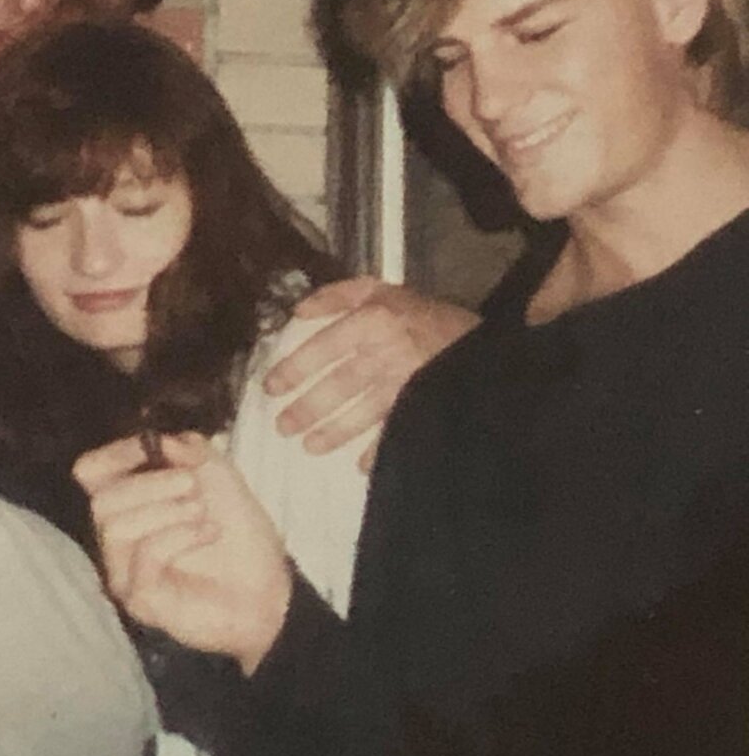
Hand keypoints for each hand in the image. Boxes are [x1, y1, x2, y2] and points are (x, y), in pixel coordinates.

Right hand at [74, 433, 292, 674]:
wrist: (269, 585)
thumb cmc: (238, 530)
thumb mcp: (218, 473)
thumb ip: (187, 448)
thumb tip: (159, 440)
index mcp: (130, 501)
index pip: (89, 472)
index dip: (117, 453)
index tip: (154, 447)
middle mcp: (118, 537)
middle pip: (100, 499)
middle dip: (150, 484)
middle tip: (192, 483)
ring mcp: (126, 571)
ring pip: (115, 527)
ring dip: (166, 510)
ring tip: (201, 511)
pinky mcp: (140, 599)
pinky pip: (144, 556)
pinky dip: (180, 536)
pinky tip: (208, 534)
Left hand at [264, 277, 479, 465]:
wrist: (484, 341)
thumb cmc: (422, 315)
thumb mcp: (383, 291)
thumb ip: (339, 295)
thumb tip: (298, 312)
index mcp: (374, 319)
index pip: (325, 346)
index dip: (295, 368)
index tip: (271, 388)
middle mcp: (387, 351)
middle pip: (340, 384)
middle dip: (308, 408)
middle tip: (283, 427)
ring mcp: (407, 382)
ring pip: (362, 411)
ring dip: (333, 431)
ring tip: (309, 446)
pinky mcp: (425, 405)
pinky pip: (395, 430)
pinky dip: (378, 450)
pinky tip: (359, 465)